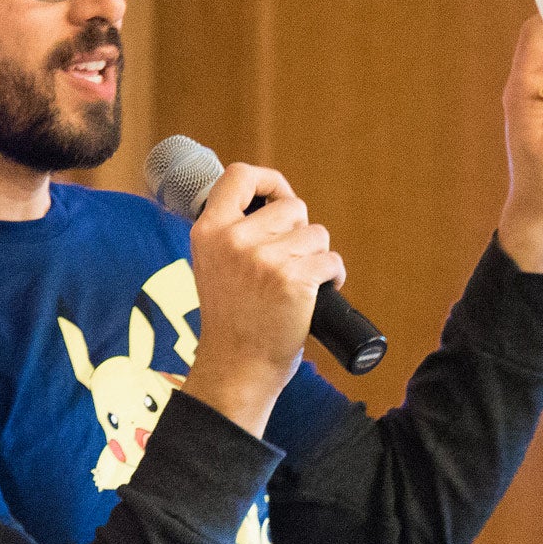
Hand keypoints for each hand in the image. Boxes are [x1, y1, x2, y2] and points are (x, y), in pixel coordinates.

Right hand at [178, 163, 345, 436]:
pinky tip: (317, 295)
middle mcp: (234, 239)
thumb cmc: (234, 319)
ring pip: (317, 234)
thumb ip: (234, 232)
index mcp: (209, 231)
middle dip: (301, 232)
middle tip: (287, 264)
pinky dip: (333, 277)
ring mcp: (264, 259)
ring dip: (316, 257)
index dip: (269, 180)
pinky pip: (331, 260)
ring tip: (296, 285)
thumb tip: (276, 201)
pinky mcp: (293, 279)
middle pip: (293, 207)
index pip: (239, 175)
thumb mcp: (215, 265)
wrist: (238, 368)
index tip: (280, 197)